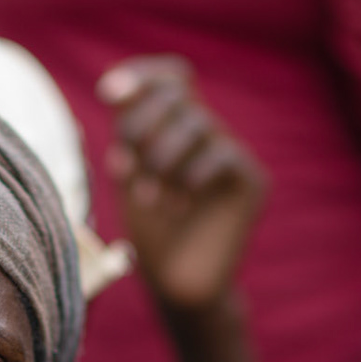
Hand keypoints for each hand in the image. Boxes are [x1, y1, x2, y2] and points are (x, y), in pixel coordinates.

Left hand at [98, 56, 267, 316]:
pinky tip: (176, 207)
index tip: (108, 92)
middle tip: (126, 164)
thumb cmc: (151, 235)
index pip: (170, 78)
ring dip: (162, 157)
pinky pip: (223, 154)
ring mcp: (233, 155)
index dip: (142, 76)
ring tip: (148, 199)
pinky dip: (191, 176)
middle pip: (181, 93)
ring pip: (198, 122)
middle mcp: (208, 134)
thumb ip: (127, 139)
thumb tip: (118, 98)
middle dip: (143, 121)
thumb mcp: (130, 180)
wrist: (178, 286)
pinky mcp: (253, 181)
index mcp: (177, 128)